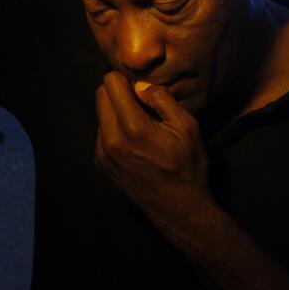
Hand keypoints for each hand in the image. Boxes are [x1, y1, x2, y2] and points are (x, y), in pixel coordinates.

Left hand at [94, 72, 216, 240]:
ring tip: (143, 127)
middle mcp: (111, 140)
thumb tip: (140, 86)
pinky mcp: (101, 163)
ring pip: (101, 113)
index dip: (128, 80)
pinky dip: (116, 128)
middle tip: (144, 106)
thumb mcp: (187, 127)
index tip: (144, 92)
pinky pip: (102, 131)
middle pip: (101, 94)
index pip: (110, 82)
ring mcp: (102, 153)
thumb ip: (162, 99)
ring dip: (117, 111)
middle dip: (120, 92)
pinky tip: (137, 142)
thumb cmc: (187, 168)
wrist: (178, 209)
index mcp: (132, 128)